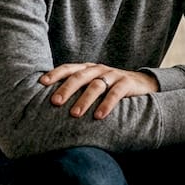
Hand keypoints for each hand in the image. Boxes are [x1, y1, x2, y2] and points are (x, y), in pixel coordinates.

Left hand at [41, 63, 159, 118]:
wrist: (142, 84)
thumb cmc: (110, 88)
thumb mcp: (93, 84)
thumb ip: (78, 89)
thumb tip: (51, 103)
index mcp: (88, 68)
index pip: (69, 68)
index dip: (55, 74)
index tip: (42, 83)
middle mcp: (98, 69)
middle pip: (79, 76)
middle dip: (66, 89)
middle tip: (55, 102)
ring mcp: (113, 75)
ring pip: (96, 85)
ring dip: (84, 100)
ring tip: (75, 114)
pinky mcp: (127, 83)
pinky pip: (116, 93)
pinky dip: (106, 104)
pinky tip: (99, 116)